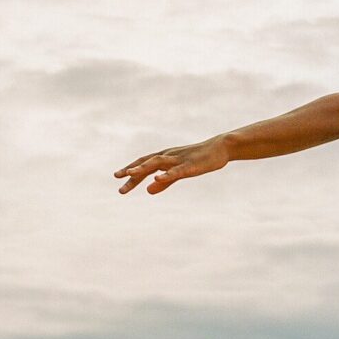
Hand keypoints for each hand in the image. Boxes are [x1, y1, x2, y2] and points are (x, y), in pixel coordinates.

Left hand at [114, 135, 230, 194]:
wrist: (221, 148)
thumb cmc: (201, 159)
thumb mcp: (180, 172)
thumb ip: (164, 182)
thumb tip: (148, 191)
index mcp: (166, 157)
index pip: (144, 163)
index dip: (130, 169)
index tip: (117, 177)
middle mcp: (169, 156)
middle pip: (146, 163)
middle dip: (131, 172)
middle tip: (118, 181)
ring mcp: (179, 159)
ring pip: (157, 162)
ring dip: (143, 168)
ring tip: (130, 175)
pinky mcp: (191, 165)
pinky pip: (176, 170)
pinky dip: (166, 174)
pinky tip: (157, 179)